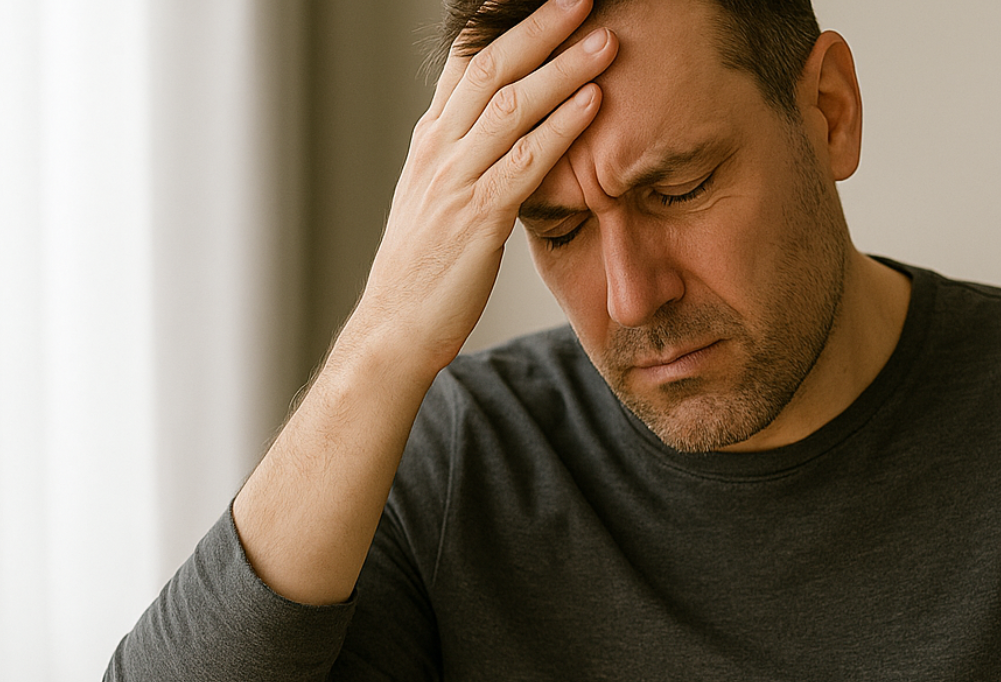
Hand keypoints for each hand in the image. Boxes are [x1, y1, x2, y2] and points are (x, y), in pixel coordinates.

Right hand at [351, 0, 617, 373]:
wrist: (394, 328)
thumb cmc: (425, 271)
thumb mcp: (439, 201)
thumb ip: (467, 161)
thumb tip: (504, 136)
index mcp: (430, 141)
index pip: (465, 62)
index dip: (503, 26)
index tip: (540, 1)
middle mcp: (438, 149)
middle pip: (492, 67)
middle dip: (540, 28)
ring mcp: (455, 180)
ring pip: (512, 106)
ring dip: (564, 68)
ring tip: (606, 39)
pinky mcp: (477, 217)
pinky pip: (526, 161)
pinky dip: (562, 127)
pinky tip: (595, 102)